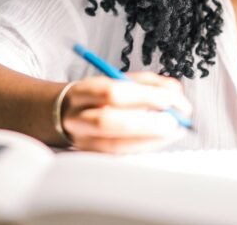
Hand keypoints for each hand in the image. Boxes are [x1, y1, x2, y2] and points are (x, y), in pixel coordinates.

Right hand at [60, 72, 192, 153]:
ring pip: (115, 145)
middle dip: (147, 122)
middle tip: (174, 121)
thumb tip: (174, 90)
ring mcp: (83, 141)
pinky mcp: (92, 157)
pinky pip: (120, 157)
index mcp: (84, 91)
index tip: (174, 99)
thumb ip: (146, 82)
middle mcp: (79, 117)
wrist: (62, 114)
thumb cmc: (96, 96)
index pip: (114, 93)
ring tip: (172, 131)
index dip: (146, 97)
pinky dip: (144, 148)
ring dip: (151, 139)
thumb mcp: (116, 80)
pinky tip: (159, 140)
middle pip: (109, 121)